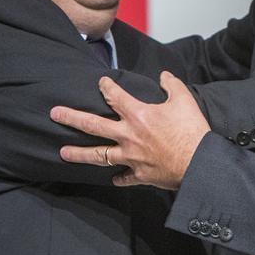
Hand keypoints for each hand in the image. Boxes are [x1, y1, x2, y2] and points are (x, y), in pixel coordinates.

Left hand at [49, 71, 209, 189]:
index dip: (106, 86)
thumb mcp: (185, 100)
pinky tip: (113, 179)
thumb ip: (172, 85)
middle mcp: (128, 136)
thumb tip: (164, 76)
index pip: (114, 96)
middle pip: (92, 125)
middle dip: (71, 118)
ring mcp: (131, 157)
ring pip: (98, 155)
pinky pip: (124, 177)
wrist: (199, 164)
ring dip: (79, 154)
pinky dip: (118, 178)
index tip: (101, 82)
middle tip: (54, 114)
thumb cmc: (192, 131)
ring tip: (63, 153)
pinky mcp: (139, 174)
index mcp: (138, 115)